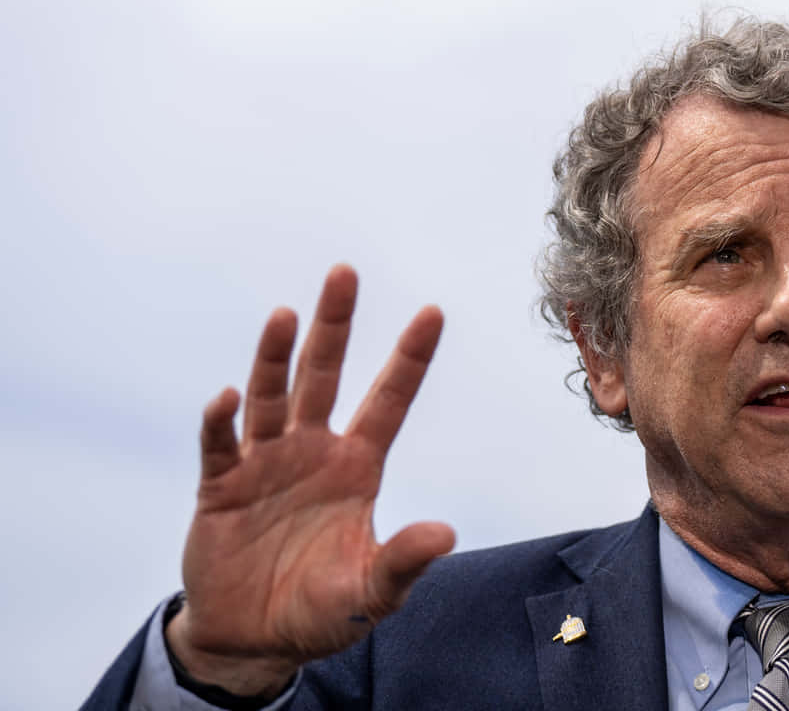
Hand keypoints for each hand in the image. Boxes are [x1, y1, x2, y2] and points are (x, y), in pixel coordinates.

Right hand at [165, 265, 455, 694]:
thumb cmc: (320, 611)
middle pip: (325, 376)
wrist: (252, 639)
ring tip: (285, 315)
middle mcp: (313, 451)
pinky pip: (220, 446)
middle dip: (335, 326)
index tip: (434, 310)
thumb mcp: (371, 593)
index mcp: (358, 466)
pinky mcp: (221, 487)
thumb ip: (402, 562)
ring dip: (276, 358)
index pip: (390, 400)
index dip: (410, 358)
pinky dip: (221, 421)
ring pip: (272, 397)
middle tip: (345, 273)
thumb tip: (444, 535)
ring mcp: (265, 463)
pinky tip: (226, 397)